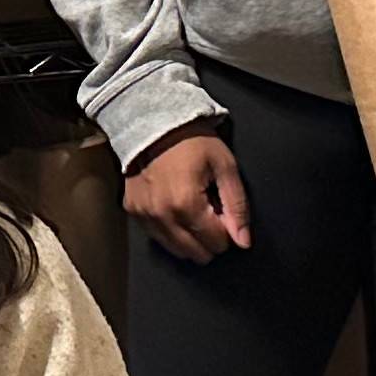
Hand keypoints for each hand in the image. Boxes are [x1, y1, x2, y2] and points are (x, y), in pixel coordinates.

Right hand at [125, 127, 251, 260]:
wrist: (153, 121)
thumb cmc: (193, 141)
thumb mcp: (225, 167)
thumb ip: (238, 207)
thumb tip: (243, 241)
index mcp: (187, 204)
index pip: (217, 243)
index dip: (227, 229)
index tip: (223, 209)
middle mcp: (162, 216)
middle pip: (196, 253)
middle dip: (209, 238)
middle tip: (210, 210)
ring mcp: (144, 215)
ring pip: (176, 251)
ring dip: (190, 237)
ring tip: (192, 208)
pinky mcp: (133, 212)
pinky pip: (158, 237)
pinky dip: (170, 230)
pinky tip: (174, 207)